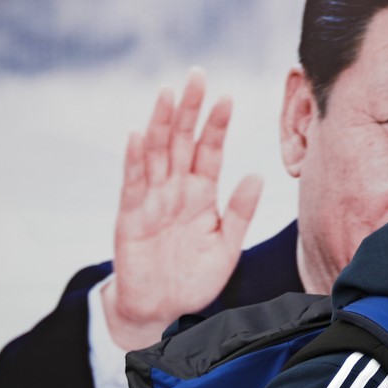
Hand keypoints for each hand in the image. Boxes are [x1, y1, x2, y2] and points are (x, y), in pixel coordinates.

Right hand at [102, 69, 262, 350]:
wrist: (163, 312)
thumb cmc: (195, 278)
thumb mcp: (227, 245)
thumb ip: (240, 212)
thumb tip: (256, 174)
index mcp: (202, 193)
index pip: (210, 150)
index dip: (217, 124)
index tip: (228, 97)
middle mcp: (176, 189)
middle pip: (182, 141)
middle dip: (189, 109)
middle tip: (196, 75)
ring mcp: (152, 200)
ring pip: (157, 153)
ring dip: (161, 123)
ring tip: (167, 93)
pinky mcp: (130, 217)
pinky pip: (133, 184)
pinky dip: (135, 159)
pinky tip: (139, 135)